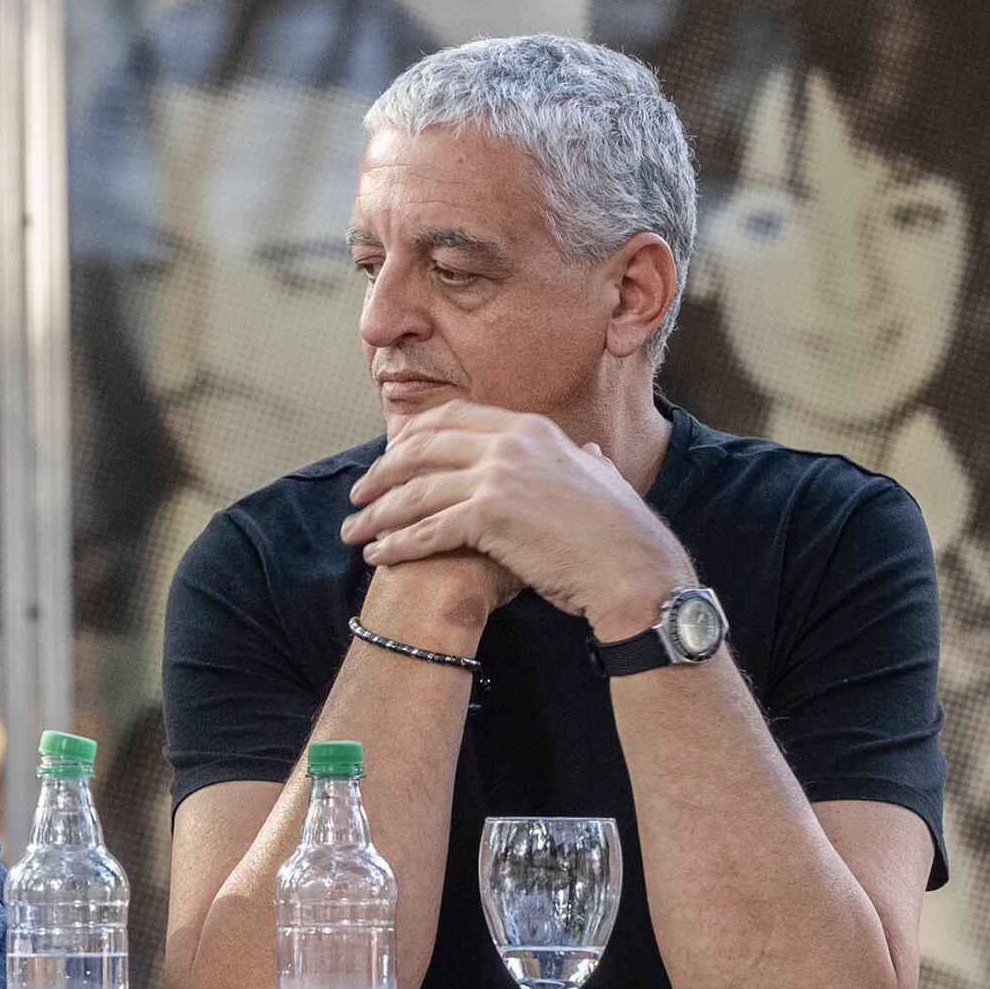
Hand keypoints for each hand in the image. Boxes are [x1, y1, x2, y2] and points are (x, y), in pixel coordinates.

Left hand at [342, 403, 692, 638]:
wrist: (635, 571)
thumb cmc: (620, 534)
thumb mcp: (601, 479)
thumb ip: (582, 462)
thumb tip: (588, 453)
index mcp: (531, 428)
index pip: (450, 417)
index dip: (410, 437)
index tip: (388, 458)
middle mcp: (510, 443)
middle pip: (421, 449)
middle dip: (381, 473)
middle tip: (357, 496)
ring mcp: (498, 476)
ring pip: (416, 492)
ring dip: (377, 514)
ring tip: (354, 532)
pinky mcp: (489, 516)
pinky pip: (426, 530)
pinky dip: (396, 544)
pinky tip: (378, 556)